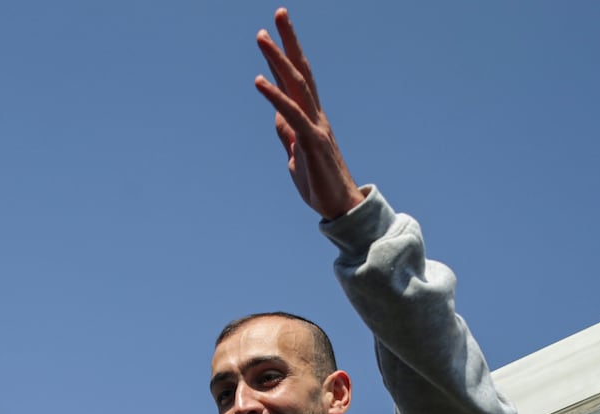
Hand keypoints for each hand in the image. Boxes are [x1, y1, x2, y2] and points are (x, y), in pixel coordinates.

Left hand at [254, 8, 362, 220]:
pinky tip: (259, 81)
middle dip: (288, 41)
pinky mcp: (312, 142)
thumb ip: (287, 135)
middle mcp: (315, 115)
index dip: (285, 56)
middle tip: (278, 14)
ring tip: (262, 36)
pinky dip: (274, 96)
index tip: (272, 33)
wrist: (341, 208)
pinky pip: (291, 113)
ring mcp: (315, 126)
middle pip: (300, 71)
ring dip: (278, 59)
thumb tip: (278, 117)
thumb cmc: (320, 184)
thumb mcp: (296, 156)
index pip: (296, 80)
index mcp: (310, 118)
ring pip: (296, 85)